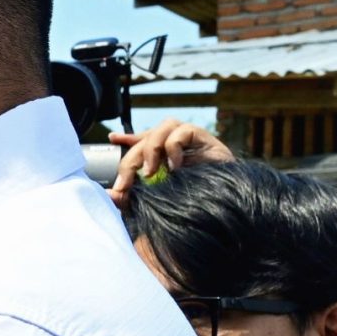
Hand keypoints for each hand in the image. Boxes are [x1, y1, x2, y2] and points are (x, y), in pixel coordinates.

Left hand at [106, 120, 231, 207]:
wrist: (225, 207)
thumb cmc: (192, 205)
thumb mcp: (157, 201)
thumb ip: (133, 199)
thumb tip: (111, 196)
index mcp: (165, 155)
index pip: (143, 140)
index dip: (128, 138)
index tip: (112, 139)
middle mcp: (177, 144)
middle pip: (147, 138)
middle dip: (131, 159)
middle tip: (125, 183)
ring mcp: (192, 140)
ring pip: (164, 128)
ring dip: (151, 149)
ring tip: (151, 173)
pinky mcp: (205, 139)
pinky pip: (183, 131)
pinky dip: (174, 147)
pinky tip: (176, 167)